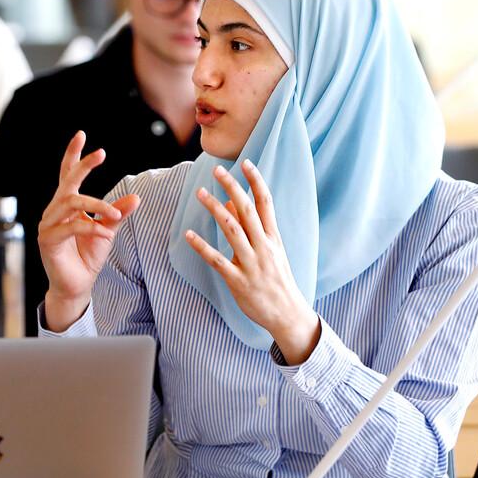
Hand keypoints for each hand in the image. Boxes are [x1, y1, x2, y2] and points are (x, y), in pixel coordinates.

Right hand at [38, 130, 139, 331]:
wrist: (77, 286)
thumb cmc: (88, 257)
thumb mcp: (107, 231)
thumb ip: (117, 214)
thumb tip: (136, 198)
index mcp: (66, 205)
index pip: (67, 174)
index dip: (73, 155)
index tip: (81, 135)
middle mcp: (54, 211)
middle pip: (67, 182)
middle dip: (83, 165)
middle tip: (101, 153)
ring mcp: (48, 224)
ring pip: (72, 202)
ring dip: (97, 205)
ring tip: (115, 215)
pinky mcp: (48, 239)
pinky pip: (72, 225)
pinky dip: (92, 226)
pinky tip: (106, 232)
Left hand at [184, 159, 320, 363]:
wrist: (289, 315)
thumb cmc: (277, 279)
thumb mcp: (270, 250)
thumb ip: (251, 226)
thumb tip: (232, 200)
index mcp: (273, 238)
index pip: (266, 203)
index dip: (256, 181)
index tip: (245, 162)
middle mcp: (264, 247)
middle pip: (247, 210)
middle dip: (232, 187)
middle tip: (216, 170)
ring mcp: (252, 264)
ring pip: (232, 230)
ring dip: (215, 209)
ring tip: (200, 193)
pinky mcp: (239, 281)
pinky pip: (217, 260)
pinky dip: (202, 247)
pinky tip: (188, 235)